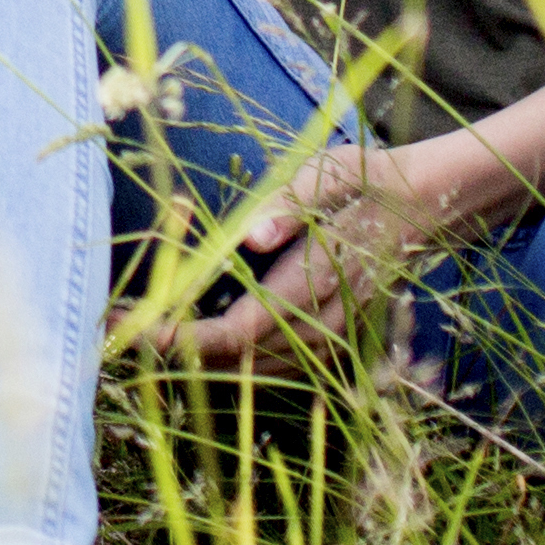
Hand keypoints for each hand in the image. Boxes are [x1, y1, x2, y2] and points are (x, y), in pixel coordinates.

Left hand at [148, 142, 433, 367]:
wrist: (433, 208)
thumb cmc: (373, 181)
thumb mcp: (335, 171)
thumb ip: (292, 202)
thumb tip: (248, 235)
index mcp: (319, 280)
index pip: (239, 331)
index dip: (181, 338)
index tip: (131, 326)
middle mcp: (325, 325)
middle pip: (236, 362)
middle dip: (170, 350)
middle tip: (110, 325)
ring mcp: (330, 342)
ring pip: (251, 373)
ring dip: (192, 359)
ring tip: (135, 332)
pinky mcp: (330, 345)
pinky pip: (271, 370)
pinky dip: (226, 362)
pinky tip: (187, 341)